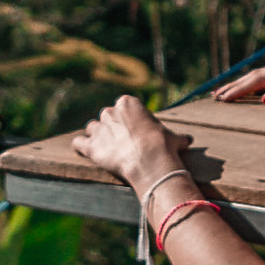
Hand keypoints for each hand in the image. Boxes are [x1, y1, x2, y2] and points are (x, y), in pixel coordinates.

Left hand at [72, 95, 192, 192]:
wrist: (151, 161)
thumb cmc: (164, 145)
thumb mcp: (174, 137)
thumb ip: (176, 136)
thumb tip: (187, 140)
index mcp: (128, 103)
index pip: (123, 106)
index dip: (128, 120)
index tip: (135, 131)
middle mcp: (109, 112)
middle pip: (106, 116)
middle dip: (112, 127)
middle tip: (122, 141)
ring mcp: (98, 129)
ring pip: (91, 128)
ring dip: (97, 135)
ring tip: (105, 147)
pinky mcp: (90, 146)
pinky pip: (78, 143)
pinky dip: (80, 146)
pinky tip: (84, 151)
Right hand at [212, 54, 264, 107]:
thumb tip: (264, 101)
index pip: (258, 79)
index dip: (238, 90)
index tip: (220, 99)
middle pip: (256, 75)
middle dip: (235, 86)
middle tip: (214, 97)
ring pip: (263, 76)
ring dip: (244, 85)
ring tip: (226, 93)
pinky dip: (258, 85)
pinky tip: (254, 91)